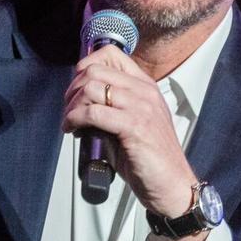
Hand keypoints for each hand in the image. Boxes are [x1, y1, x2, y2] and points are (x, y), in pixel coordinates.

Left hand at [61, 45, 197, 218]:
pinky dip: (76, 119)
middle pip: (95, 70)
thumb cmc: (151, 159)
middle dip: (73, 90)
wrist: (171, 185)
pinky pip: (94, 113)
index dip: (85, 67)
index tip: (76, 87)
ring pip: (91, 88)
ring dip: (72, 106)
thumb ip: (112, 107)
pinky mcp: (135, 126)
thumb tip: (80, 102)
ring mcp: (141, 107)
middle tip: (68, 109)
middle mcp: (144, 92)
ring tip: (70, 122)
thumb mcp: (132, 123)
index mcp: (145, 86)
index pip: (111, 55)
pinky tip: (74, 129)